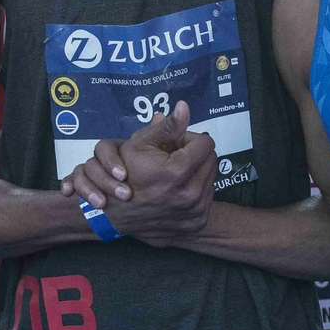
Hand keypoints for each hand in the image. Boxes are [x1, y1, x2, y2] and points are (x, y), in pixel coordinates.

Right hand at [64, 101, 215, 244]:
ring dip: (197, 171)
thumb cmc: (126, 175)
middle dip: (195, 154)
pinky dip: (196, 189)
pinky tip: (177, 189)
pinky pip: (208, 197)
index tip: (174, 144)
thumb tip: (184, 106)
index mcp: (179, 172)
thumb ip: (166, 126)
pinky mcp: (198, 223)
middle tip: (175, 156)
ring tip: (175, 173)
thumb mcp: (139, 145)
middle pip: (212, 160)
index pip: (205, 144)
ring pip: (211, 178)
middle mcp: (192, 194)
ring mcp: (196, 211)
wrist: (118, 216)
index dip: (189, 139)